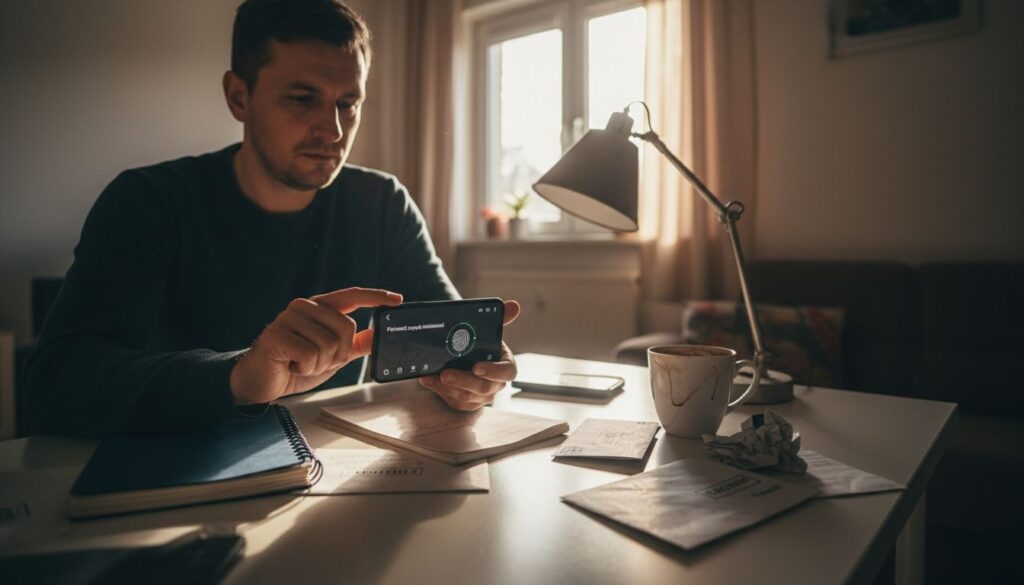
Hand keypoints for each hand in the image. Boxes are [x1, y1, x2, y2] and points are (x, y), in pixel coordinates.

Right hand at [230, 287, 402, 403]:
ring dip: (319, 364)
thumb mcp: (331, 356)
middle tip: (317, 361)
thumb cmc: (294, 366)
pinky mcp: (276, 334)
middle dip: (338, 354)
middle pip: (346, 328)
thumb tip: (375, 336)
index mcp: (319, 307)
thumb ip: (352, 345)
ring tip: (300, 362)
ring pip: (329, 345)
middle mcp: (304, 307)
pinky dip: (305, 368)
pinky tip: (291, 365)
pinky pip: (310, 355)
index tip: (398, 299)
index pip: (352, 296)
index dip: (376, 296)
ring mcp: (288, 318)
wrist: (261, 382)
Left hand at [418, 300, 520, 410]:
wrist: (467, 356)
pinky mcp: (465, 403)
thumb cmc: (481, 345)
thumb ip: (501, 318)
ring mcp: (480, 397)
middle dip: (463, 380)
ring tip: (432, 375)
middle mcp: (495, 384)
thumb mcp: (489, 331)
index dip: (493, 371)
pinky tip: (427, 379)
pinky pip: (452, 400)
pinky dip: (438, 390)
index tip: (477, 366)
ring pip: (465, 397)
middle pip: (483, 388)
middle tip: (446, 373)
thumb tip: (514, 305)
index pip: (507, 372)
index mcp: (505, 366)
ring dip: (447, 387)